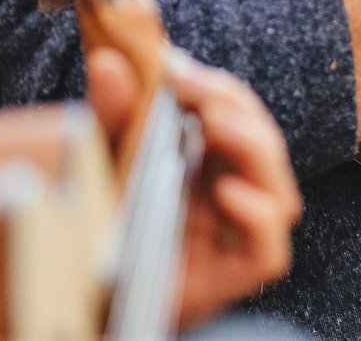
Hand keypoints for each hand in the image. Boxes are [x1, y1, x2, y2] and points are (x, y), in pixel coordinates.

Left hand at [88, 48, 302, 330]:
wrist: (79, 299)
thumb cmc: (98, 229)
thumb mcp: (101, 162)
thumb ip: (111, 116)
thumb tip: (110, 61)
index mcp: (210, 167)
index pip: (238, 117)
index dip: (217, 87)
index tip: (175, 65)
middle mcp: (231, 200)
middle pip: (265, 148)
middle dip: (237, 107)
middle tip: (193, 87)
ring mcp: (234, 243)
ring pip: (281, 195)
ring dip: (255, 150)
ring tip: (214, 123)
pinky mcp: (230, 282)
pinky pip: (268, 253)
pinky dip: (258, 218)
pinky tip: (226, 193)